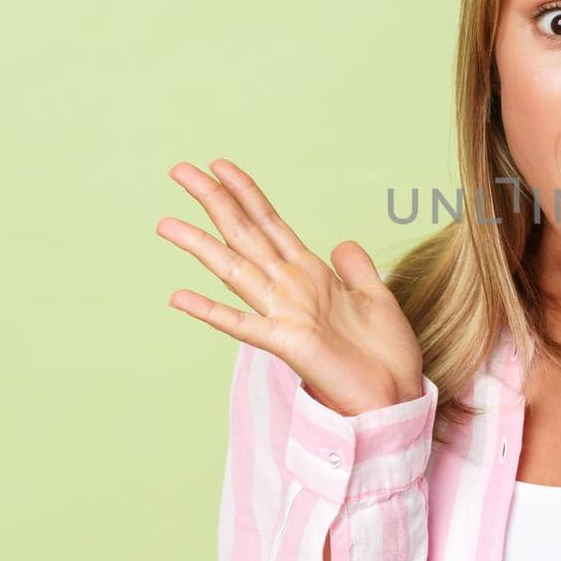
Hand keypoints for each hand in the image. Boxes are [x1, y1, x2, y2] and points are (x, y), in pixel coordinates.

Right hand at [156, 158, 423, 415]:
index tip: (220, 165)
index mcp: (310, 274)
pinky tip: (179, 297)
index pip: (270, 223)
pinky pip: (244, 324)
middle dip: (214, 200)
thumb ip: (356, 267)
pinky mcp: (287, 344)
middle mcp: (290, 288)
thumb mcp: (376, 297)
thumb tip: (341, 242)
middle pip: (244, 234)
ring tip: (166, 223)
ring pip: (235, 270)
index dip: (246, 193)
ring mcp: (284, 315)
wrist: (394, 396)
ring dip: (201, 245)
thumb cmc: (384, 353)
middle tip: (179, 170)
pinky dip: (211, 311)